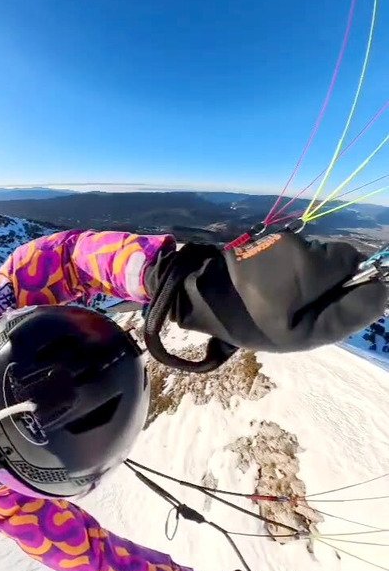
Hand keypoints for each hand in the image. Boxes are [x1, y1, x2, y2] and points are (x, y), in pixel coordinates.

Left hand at [221, 232, 385, 350]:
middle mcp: (300, 244)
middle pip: (333, 258)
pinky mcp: (267, 237)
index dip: (347, 284)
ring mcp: (281, 237)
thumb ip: (346, 313)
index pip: (352, 260)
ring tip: (277, 297)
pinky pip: (292, 252)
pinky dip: (285, 268)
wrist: (200, 296)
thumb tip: (384, 292)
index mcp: (311, 266)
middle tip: (298, 306)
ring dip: (304, 275)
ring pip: (312, 256)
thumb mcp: (302, 333)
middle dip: (324, 280)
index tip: (326, 303)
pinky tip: (266, 285)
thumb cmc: (251, 321)